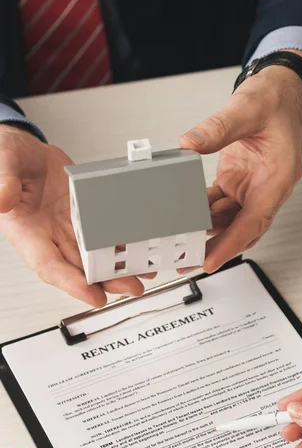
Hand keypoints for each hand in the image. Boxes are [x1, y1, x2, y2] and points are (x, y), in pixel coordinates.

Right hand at [0, 125, 146, 305]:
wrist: (29, 153)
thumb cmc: (10, 161)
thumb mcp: (4, 164)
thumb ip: (4, 182)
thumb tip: (2, 198)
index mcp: (26, 232)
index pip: (48, 265)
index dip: (71, 283)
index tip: (93, 294)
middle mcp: (50, 236)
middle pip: (78, 268)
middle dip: (105, 282)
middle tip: (130, 288)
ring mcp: (69, 229)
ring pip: (95, 258)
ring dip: (118, 270)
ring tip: (141, 277)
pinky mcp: (86, 219)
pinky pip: (104, 237)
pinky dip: (122, 248)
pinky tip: (140, 254)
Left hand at [180, 51, 301, 272]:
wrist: (283, 88)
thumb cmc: (277, 99)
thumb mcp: (246, 108)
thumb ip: (218, 128)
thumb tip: (189, 144)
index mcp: (279, 176)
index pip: (254, 220)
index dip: (232, 244)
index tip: (211, 260)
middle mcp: (267, 187)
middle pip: (242, 228)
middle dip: (217, 246)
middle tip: (189, 260)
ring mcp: (252, 186)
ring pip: (230, 220)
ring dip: (208, 231)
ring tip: (183, 241)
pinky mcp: (239, 180)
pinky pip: (220, 204)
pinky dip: (204, 211)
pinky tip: (186, 214)